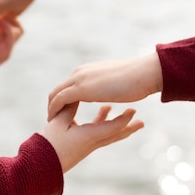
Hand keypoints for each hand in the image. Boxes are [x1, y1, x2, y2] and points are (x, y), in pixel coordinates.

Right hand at [40, 103, 142, 172]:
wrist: (39, 167)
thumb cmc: (49, 145)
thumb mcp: (57, 124)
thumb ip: (68, 108)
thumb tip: (76, 95)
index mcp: (89, 137)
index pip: (112, 128)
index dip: (124, 119)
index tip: (134, 111)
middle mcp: (91, 142)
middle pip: (114, 134)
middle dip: (127, 127)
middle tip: (141, 122)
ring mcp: (85, 145)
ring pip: (105, 133)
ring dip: (112, 122)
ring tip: (112, 108)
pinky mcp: (79, 145)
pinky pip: (94, 133)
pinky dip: (99, 122)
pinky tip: (98, 113)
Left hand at [47, 54, 163, 120]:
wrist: (143, 74)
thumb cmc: (136, 78)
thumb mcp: (117, 81)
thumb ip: (108, 84)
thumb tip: (109, 88)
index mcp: (87, 70)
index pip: (67, 85)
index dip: (62, 100)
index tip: (61, 113)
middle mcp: (79, 72)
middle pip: (57, 89)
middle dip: (53, 105)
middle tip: (52, 120)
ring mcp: (79, 79)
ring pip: (55, 95)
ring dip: (52, 109)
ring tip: (52, 123)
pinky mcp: (81, 88)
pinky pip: (60, 100)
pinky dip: (54, 110)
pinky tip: (55, 121)